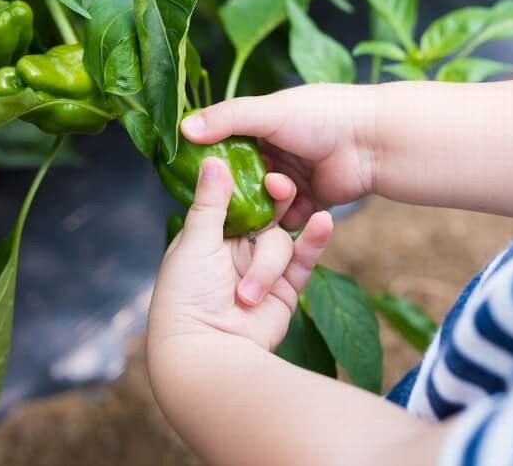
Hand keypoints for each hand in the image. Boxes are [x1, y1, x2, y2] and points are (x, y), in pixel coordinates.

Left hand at [147, 157, 333, 351]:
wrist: (207, 353)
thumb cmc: (187, 297)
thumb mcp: (195, 242)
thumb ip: (211, 202)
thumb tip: (213, 159)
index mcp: (208, 236)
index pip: (235, 199)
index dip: (249, 183)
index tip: (261, 164)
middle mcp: (236, 250)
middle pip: (265, 215)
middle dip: (273, 204)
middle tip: (279, 186)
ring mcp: (262, 270)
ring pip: (280, 241)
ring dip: (266, 265)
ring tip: (247, 295)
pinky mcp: (285, 289)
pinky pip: (304, 260)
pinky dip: (315, 241)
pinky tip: (325, 222)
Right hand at [181, 84, 376, 228]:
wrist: (373, 142)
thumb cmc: (322, 115)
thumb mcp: (268, 111)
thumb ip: (226, 119)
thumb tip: (183, 127)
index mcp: (264, 123)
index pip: (227, 143)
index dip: (213, 159)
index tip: (199, 174)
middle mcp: (277, 150)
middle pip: (244, 177)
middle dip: (240, 189)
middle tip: (234, 195)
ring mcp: (295, 177)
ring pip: (264, 200)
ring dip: (265, 204)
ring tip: (276, 193)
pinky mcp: (312, 200)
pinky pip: (288, 216)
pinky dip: (286, 217)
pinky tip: (287, 213)